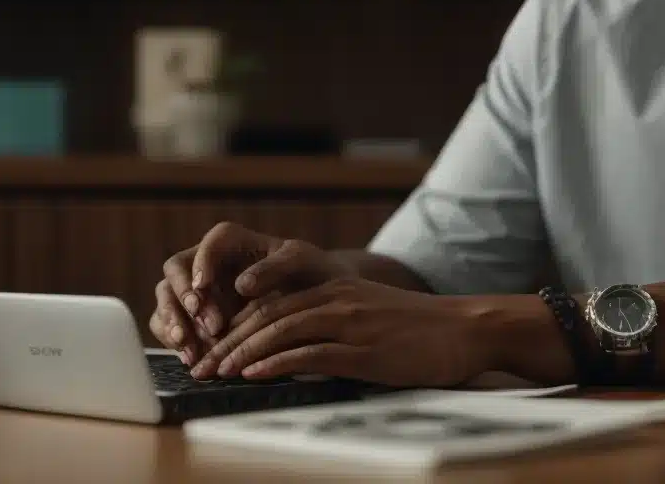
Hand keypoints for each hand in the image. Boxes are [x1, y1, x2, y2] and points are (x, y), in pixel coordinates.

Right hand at [146, 223, 347, 363]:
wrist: (314, 299)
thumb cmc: (309, 273)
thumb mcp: (301, 262)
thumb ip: (274, 268)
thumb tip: (241, 285)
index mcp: (231, 241)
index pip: (207, 245)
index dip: (201, 265)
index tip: (203, 288)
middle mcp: (206, 262)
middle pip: (175, 272)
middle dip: (184, 300)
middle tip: (208, 326)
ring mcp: (195, 291)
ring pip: (166, 301)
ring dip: (174, 324)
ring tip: (192, 350)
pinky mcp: (191, 318)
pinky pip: (168, 326)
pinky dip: (174, 342)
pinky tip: (191, 358)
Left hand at [190, 278, 492, 387]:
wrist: (465, 329)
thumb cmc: (420, 332)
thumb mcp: (369, 318)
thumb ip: (332, 328)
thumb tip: (293, 356)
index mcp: (335, 289)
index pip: (271, 305)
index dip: (235, 327)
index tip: (210, 349)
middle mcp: (336, 299)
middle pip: (266, 316)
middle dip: (227, 341)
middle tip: (198, 365)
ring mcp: (349, 322)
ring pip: (280, 331)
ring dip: (241, 353)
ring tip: (214, 372)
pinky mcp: (363, 348)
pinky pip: (308, 353)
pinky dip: (275, 363)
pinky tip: (253, 374)